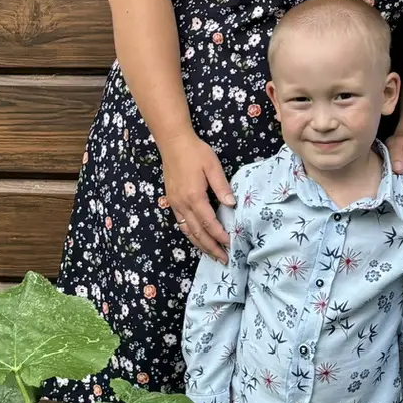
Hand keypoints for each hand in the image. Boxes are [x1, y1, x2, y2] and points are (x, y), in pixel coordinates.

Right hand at [160, 131, 233, 261]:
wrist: (172, 143)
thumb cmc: (195, 152)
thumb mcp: (213, 165)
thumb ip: (222, 186)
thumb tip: (231, 205)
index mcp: (194, 196)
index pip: (209, 222)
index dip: (220, 235)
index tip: (230, 244)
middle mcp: (182, 204)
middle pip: (197, 232)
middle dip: (211, 247)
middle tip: (223, 259)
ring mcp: (175, 204)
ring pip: (188, 231)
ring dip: (200, 244)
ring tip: (212, 254)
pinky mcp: (171, 201)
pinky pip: (181, 223)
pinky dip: (190, 235)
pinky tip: (198, 239)